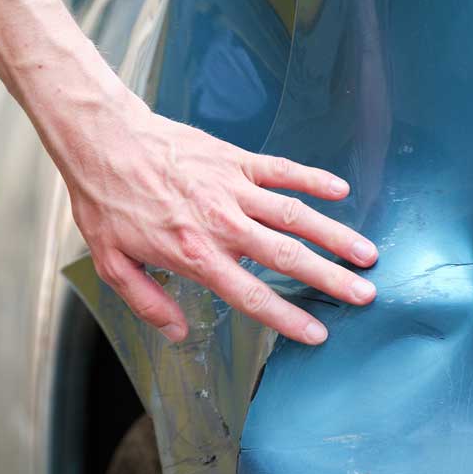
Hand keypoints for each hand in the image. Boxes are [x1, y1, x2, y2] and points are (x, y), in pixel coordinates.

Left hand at [61, 97, 377, 344]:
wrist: (105, 139)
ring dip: (335, 235)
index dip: (288, 318)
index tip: (318, 334)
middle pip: (288, 257)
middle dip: (330, 279)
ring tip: (367, 254)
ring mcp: (233, 189)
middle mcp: (222, 224)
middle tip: (365, 295)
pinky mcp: (235, 160)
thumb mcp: (112, 263)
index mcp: (195, 255)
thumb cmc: (106, 201)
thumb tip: (177, 334)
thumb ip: (147, 302)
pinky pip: (282, 170)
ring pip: (295, 215)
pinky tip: (340, 192)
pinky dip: (314, 179)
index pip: (252, 295)